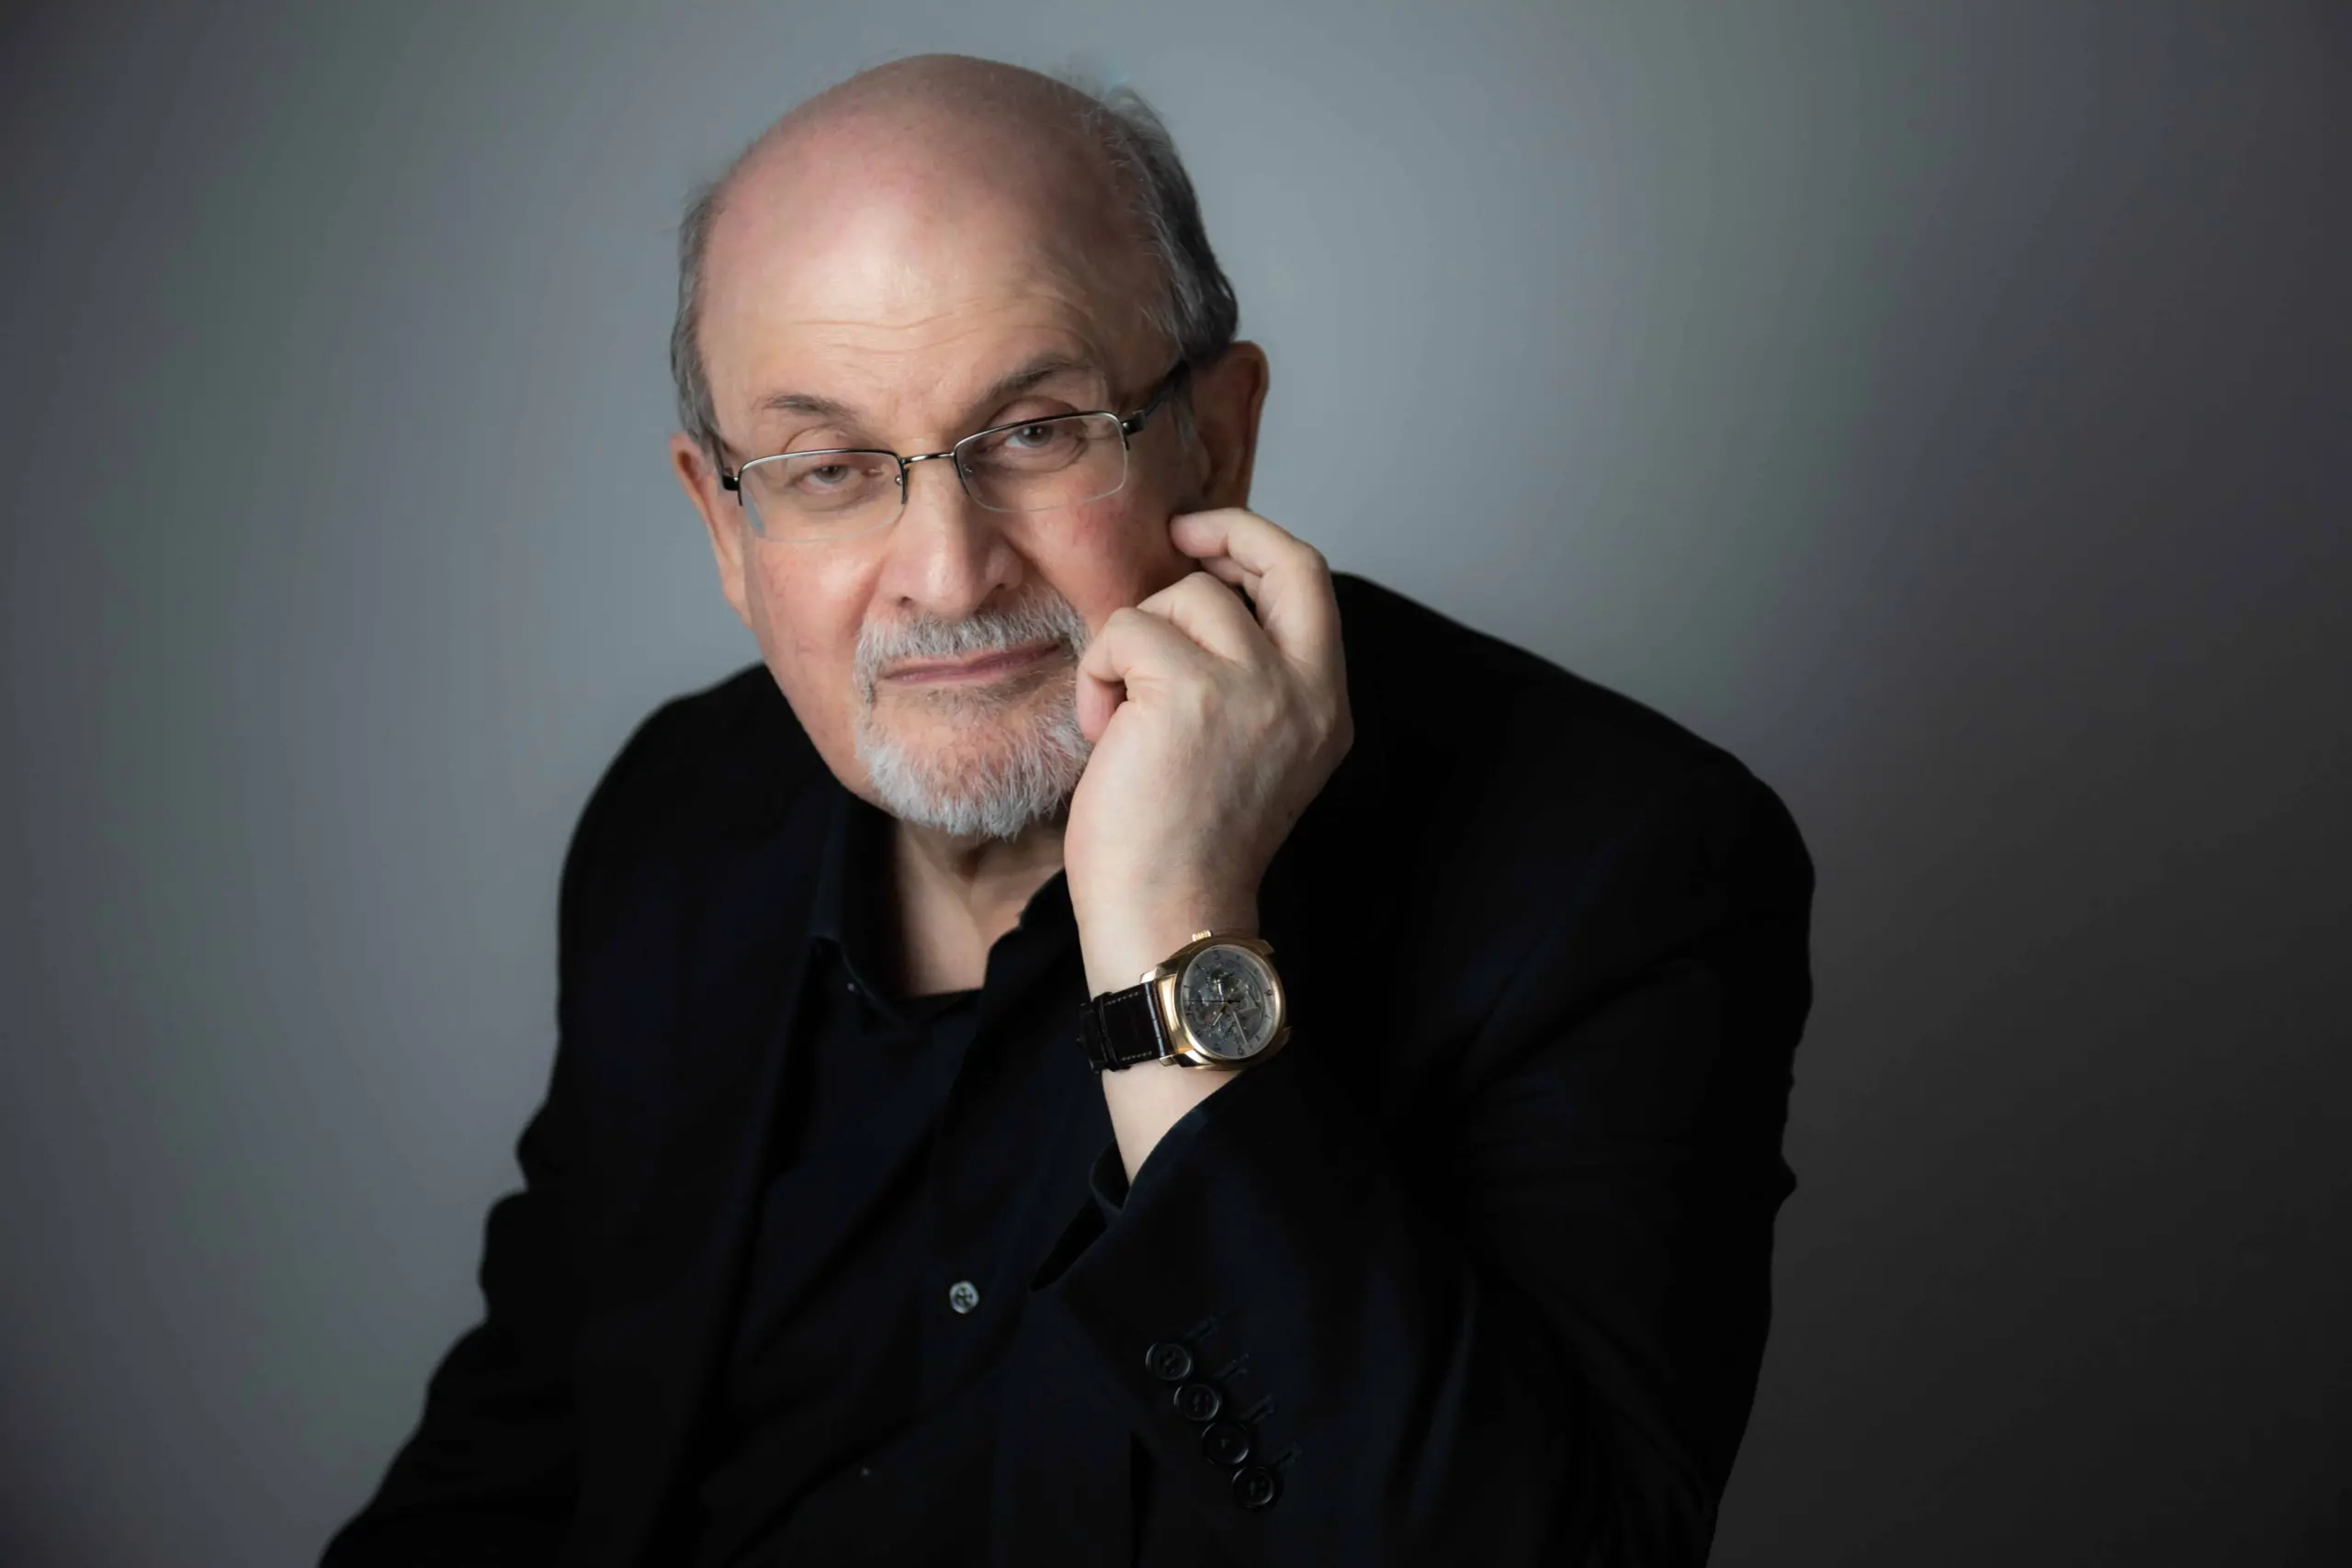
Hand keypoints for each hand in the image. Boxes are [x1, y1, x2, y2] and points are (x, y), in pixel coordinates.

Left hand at [1066, 508, 1351, 998]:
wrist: (1166, 919)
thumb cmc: (1182, 847)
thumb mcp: (1245, 749)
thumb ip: (1245, 677)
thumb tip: (1196, 592)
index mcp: (1324, 707)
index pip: (1312, 583)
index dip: (1258, 544)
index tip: (1205, 542)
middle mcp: (1304, 692)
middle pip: (1280, 559)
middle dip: (1223, 529)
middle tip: (1173, 537)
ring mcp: (1254, 688)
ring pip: (1181, 596)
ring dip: (1131, 641)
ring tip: (1120, 712)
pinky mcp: (1189, 692)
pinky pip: (1125, 632)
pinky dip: (1098, 673)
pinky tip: (1102, 730)